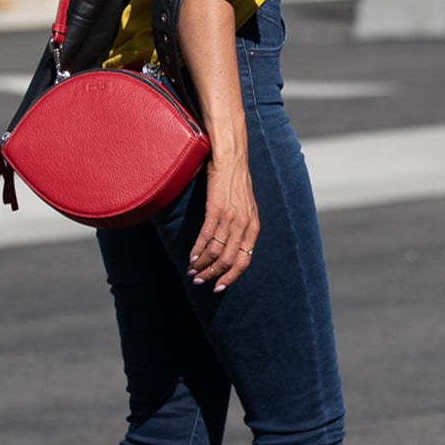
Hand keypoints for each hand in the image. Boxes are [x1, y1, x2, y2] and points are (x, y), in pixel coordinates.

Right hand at [187, 156, 259, 292]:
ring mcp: (231, 217)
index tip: (219, 287)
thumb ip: (242, 227)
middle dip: (213, 275)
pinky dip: (197, 250)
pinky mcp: (216, 208)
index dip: (231, 277)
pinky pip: (207, 236)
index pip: (244, 261)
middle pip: (229, 261)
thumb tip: (231, 246)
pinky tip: (191, 257)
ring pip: (216, 252)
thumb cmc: (236, 182)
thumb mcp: (246, 208)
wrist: (231, 157)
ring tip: (192, 272)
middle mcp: (245, 225)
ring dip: (202, 265)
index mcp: (253, 227)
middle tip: (200, 282)